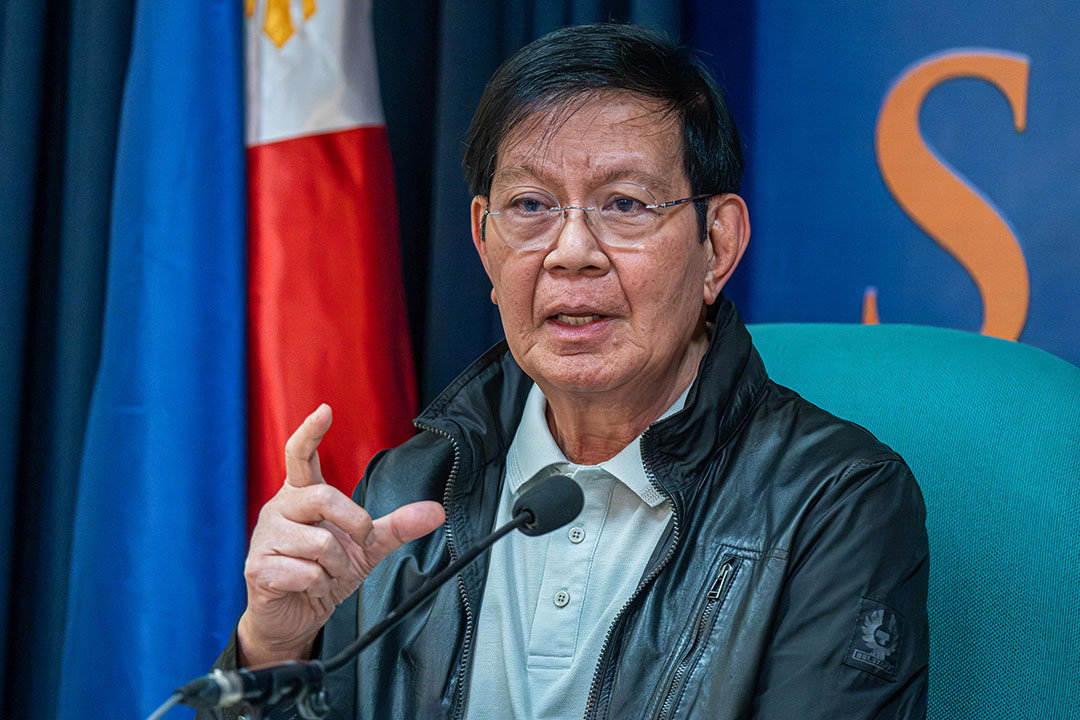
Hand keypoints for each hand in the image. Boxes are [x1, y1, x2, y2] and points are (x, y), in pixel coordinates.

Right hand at [237, 404, 443, 665]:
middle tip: (361, 542)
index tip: (325, 410)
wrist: (295, 618)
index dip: (311, 431)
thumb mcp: (367, 546)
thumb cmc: (325, 573)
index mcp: (301, 495)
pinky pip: (305, 572)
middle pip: (324, 497)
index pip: (300, 455)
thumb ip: (397, 525)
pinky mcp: (258, 568)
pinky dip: (319, 585)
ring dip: (336, 566)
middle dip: (356, 523)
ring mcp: (265, 537)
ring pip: (319, 542)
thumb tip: (437, 511)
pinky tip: (308, 587)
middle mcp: (279, 508)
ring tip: (326, 573)